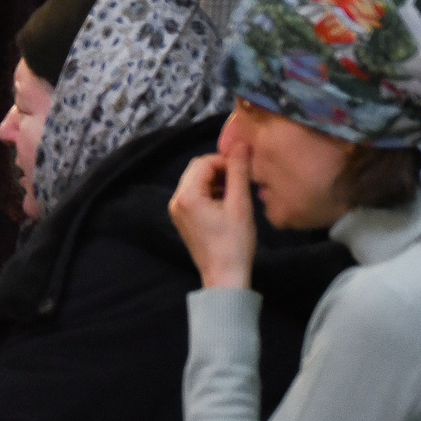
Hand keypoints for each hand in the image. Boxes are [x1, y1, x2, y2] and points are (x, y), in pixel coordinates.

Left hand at [168, 149, 256, 290]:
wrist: (225, 277)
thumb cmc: (235, 242)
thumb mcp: (240, 204)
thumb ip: (239, 172)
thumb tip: (241, 144)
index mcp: (186, 195)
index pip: (204, 162)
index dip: (226, 161)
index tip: (245, 171)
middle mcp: (176, 200)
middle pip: (197, 170)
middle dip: (221, 170)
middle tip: (243, 181)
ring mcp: (177, 210)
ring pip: (197, 182)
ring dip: (217, 181)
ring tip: (238, 193)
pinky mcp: (182, 219)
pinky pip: (196, 195)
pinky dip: (211, 193)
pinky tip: (228, 203)